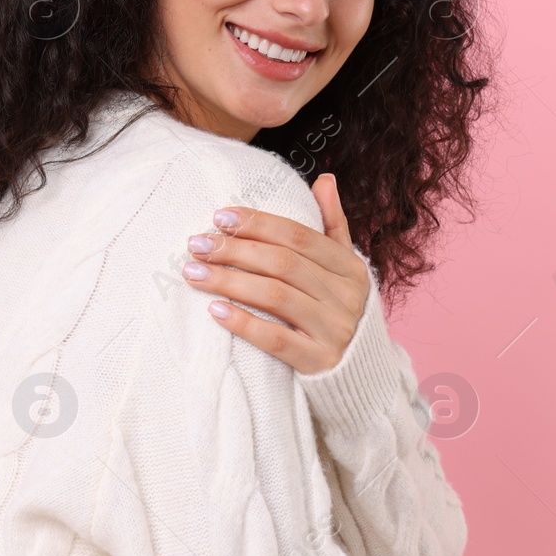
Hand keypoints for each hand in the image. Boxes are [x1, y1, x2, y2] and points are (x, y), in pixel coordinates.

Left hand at [181, 173, 370, 373]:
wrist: (361, 376)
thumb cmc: (339, 312)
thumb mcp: (344, 269)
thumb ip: (333, 224)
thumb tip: (324, 179)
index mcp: (350, 268)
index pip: (299, 236)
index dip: (258, 223)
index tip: (220, 217)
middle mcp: (346, 296)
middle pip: (283, 264)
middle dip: (236, 250)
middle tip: (197, 244)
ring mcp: (335, 330)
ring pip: (276, 297)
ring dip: (230, 282)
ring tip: (194, 273)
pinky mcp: (319, 362)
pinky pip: (276, 339)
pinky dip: (244, 323)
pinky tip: (215, 310)